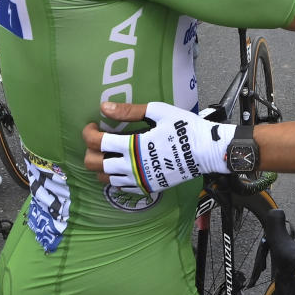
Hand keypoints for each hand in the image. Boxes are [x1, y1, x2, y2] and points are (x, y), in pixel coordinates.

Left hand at [82, 101, 233, 193]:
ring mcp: (139, 179)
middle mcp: (132, 166)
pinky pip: (122, 187)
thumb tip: (104, 107)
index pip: (98, 142)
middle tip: (97, 141)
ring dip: (101, 165)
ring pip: (105, 178)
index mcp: (133, 145)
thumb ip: (128, 111)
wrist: (206, 151)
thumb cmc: (184, 128)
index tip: (92, 126)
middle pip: (94, 164)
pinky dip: (115, 177)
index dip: (88, 133)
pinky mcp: (148, 187)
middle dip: (89, 151)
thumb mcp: (158, 112)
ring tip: (108, 153)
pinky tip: (122, 166)